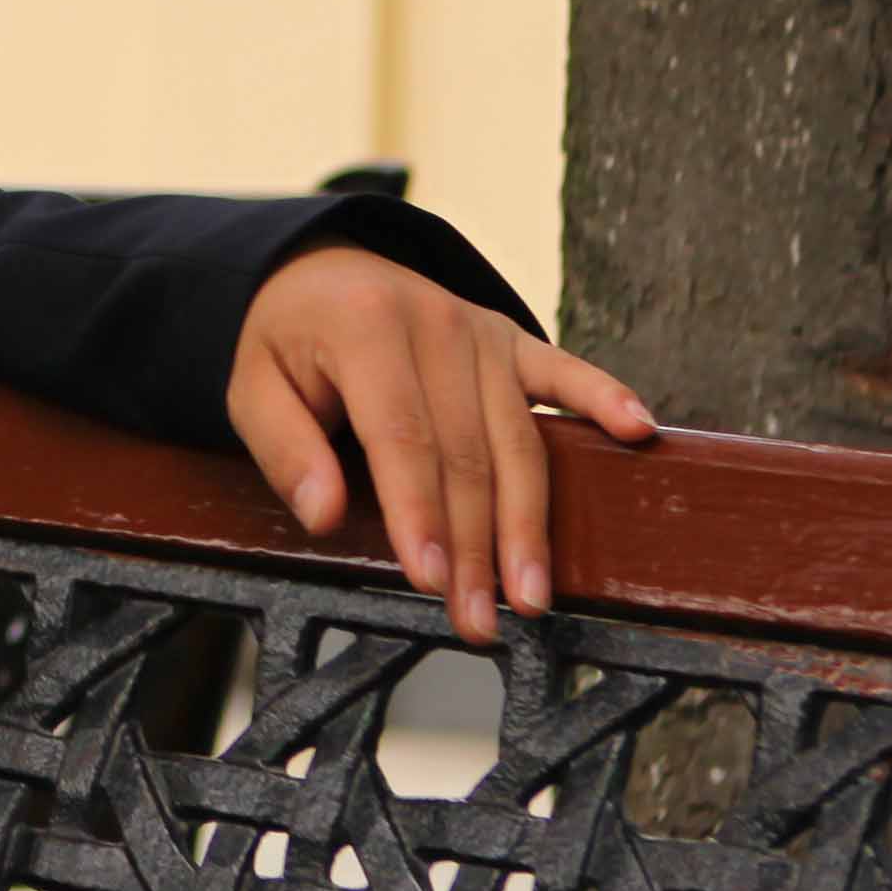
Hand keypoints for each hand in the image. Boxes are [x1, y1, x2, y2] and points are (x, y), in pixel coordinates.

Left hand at [226, 248, 655, 644]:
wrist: (317, 268)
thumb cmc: (286, 342)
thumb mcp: (252, 386)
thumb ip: (284, 449)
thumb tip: (325, 514)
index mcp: (366, 330)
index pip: (402, 439)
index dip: (420, 514)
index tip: (431, 580)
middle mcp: (435, 324)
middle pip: (467, 454)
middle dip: (476, 547)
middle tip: (478, 621)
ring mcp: (482, 330)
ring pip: (519, 440)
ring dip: (530, 523)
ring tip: (534, 594)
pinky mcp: (513, 339)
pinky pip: (565, 371)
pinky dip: (605, 398)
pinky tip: (639, 431)